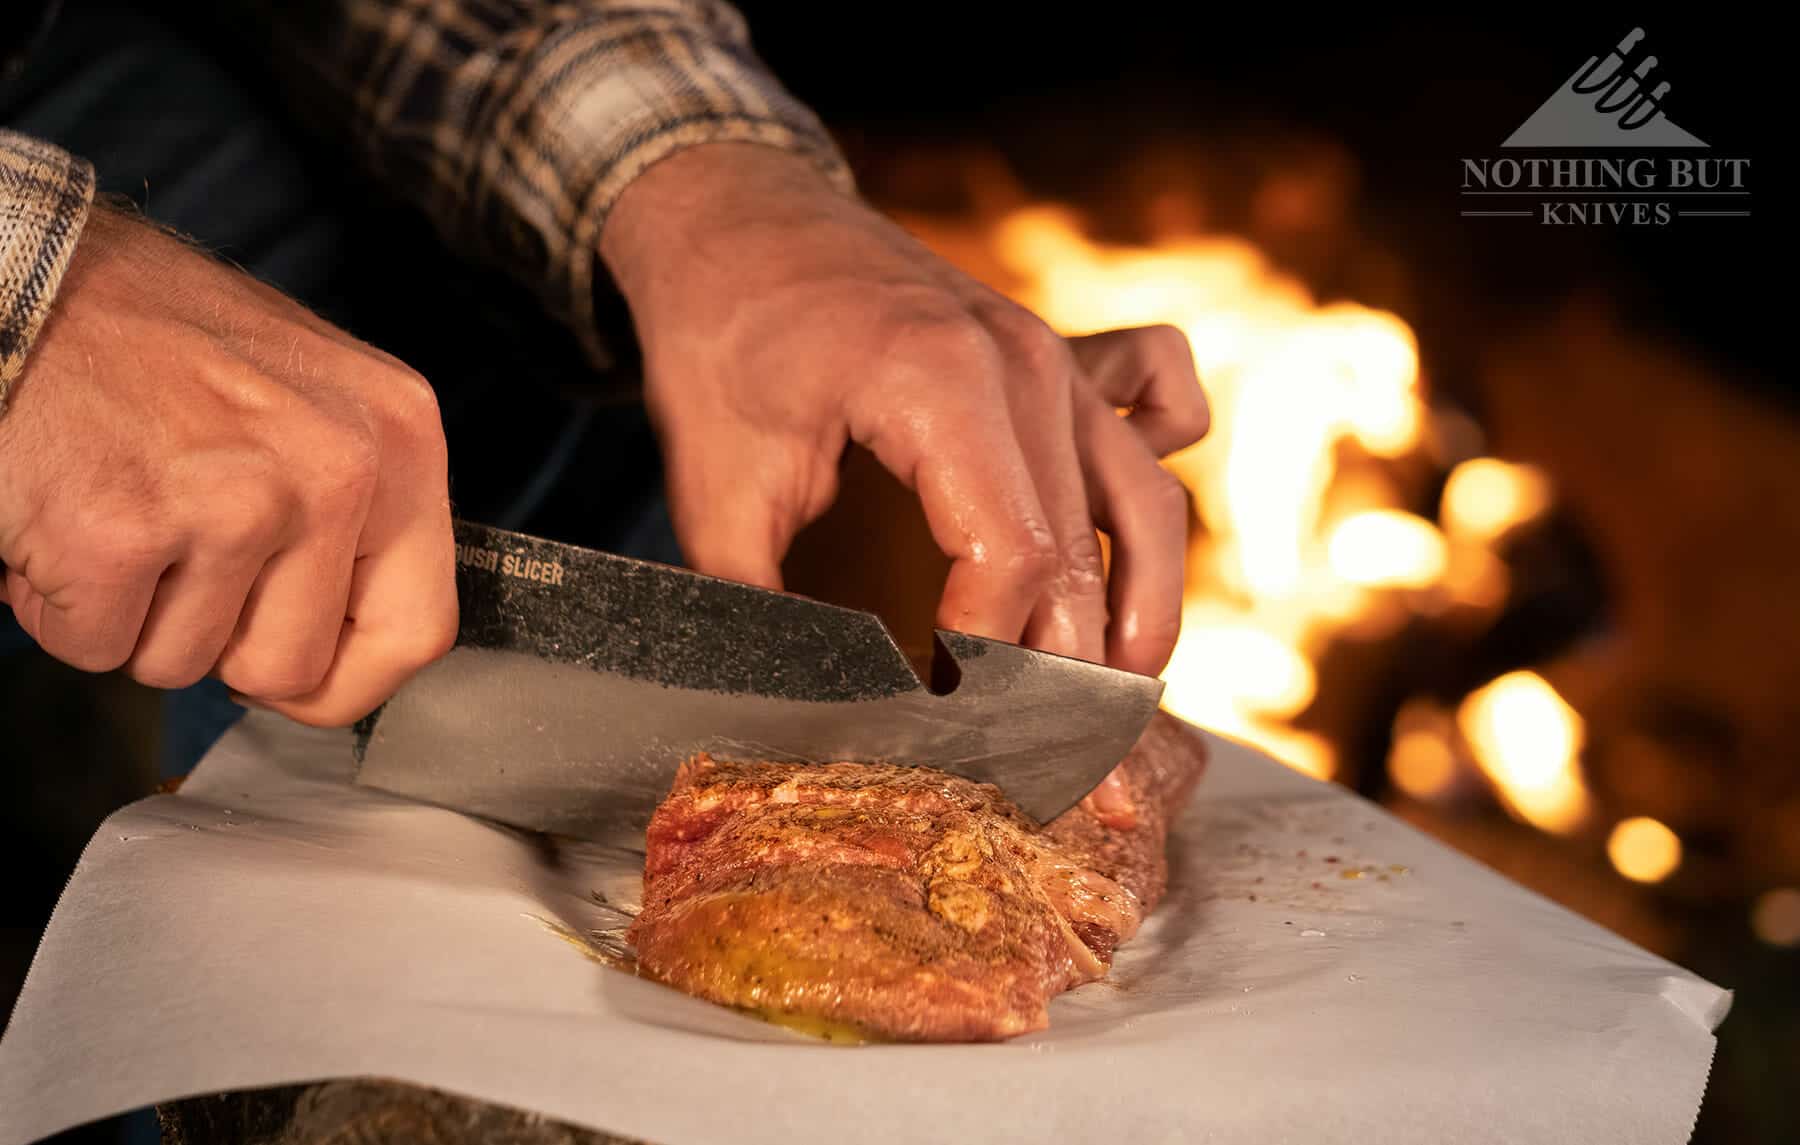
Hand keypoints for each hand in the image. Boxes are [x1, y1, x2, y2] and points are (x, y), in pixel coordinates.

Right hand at [0, 206, 456, 724]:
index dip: (346, 679)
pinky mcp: (122, 530)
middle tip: (174, 549)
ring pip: (183, 664)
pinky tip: (65, 513)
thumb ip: (354, 513)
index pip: (419, 632)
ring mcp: (234, 500)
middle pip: (291, 669)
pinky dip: (59, 603)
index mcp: (399, 437)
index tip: (296, 668)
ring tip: (118, 507)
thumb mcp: (311, 399)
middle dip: (215, 639)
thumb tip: (354, 644)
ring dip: (132, 613)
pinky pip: (95, 646)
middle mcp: (338, 467)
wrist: (19, 273)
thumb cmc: (155, 338)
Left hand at [601, 144, 1207, 674]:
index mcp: (940, 383)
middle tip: (1050, 757)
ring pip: (1144, 500)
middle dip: (1069, 667)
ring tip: (1120, 693)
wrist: (735, 216)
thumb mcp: (714, 479)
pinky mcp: (1055, 353)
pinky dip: (1155, 473)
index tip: (949, 717)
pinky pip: (1156, 404)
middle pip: (1083, 547)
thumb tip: (802, 704)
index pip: (1011, 557)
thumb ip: (758, 600)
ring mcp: (1052, 353)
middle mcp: (1023, 364)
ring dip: (1142, 604)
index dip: (989, 657)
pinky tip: (1129, 541)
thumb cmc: (721, 334)